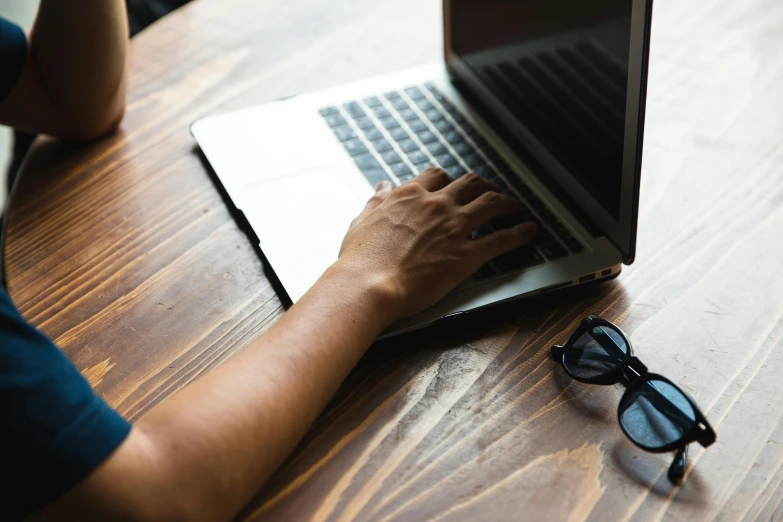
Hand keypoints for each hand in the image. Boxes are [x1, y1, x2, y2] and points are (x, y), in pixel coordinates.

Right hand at [337, 168, 537, 322]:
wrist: (368, 284)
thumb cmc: (360, 259)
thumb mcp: (362, 221)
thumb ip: (377, 201)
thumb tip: (382, 186)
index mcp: (410, 196)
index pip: (435, 176)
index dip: (447, 179)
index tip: (452, 184)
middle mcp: (436, 205)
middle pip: (469, 183)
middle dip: (483, 185)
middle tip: (489, 190)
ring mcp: (454, 228)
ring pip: (491, 204)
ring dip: (507, 203)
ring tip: (515, 206)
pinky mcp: (467, 255)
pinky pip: (502, 239)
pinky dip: (519, 234)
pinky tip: (529, 231)